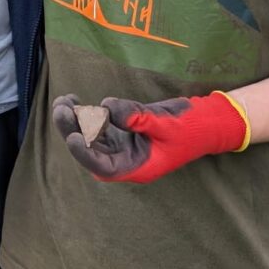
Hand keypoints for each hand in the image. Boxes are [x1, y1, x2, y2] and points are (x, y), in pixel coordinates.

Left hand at [53, 90, 249, 182]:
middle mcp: (126, 160)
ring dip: (75, 122)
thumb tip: (107, 108)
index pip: (104, 167)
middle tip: (61, 109)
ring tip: (63, 102)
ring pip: (91, 138)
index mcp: (137, 167)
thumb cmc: (191, 128)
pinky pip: (99, 127)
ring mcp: (123, 146)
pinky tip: (76, 101)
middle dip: (73, 131)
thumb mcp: (165, 123)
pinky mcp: (123, 132)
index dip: (85, 154)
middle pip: (92, 150)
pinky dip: (87, 115)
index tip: (72, 137)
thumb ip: (136, 117)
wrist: (207, 122)